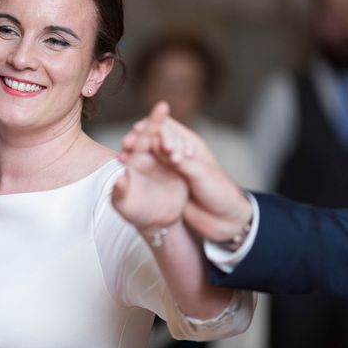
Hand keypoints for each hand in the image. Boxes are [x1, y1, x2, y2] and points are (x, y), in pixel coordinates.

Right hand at [120, 105, 252, 242]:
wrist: (225, 220)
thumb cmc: (219, 193)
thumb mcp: (202, 175)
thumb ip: (183, 162)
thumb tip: (163, 149)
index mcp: (190, 143)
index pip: (167, 127)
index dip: (152, 126)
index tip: (141, 134)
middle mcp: (178, 151)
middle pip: (153, 137)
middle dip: (139, 138)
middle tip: (127, 144)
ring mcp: (170, 166)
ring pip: (147, 153)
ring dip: (134, 153)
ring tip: (122, 157)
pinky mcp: (165, 181)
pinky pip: (147, 170)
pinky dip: (135, 169)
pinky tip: (124, 173)